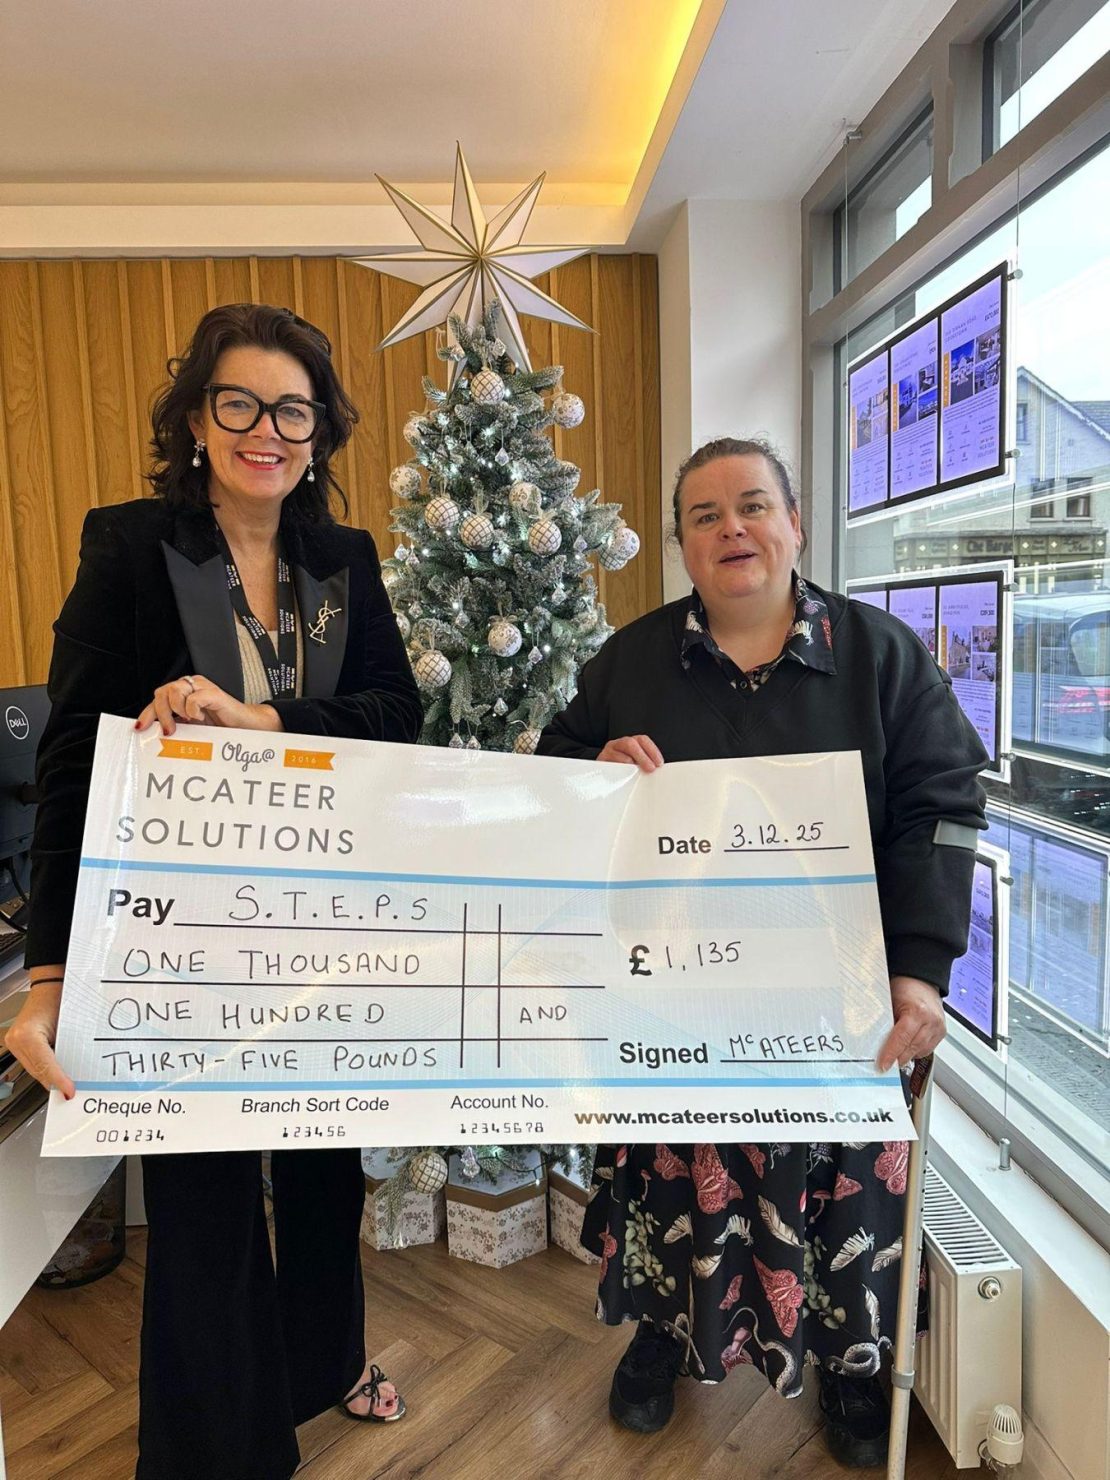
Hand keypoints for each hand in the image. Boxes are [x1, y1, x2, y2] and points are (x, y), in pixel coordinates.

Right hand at [6, 980, 74, 1098]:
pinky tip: (58, 1074)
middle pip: (38, 1071)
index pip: (45, 1065)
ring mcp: (14, 1042)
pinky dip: (46, 1069)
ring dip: (50, 1078)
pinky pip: (32, 1062)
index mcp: (27, 1035)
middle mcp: (16, 1040)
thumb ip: (70, 1049)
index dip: (58, 1081)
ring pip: (34, 1069)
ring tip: (66, 1086)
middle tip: (71, 1093)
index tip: (69, 1092)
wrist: (50, 984)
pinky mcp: (16, 1043)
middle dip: (55, 1083)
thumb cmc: (60, 996)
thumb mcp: (68, 1024)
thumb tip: (76, 1073)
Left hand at [136, 675, 281, 735]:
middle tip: (170, 730)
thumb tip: (152, 735)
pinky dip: (192, 709)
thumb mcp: (192, 730)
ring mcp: (203, 688)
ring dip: (175, 710)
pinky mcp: (214, 693)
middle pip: (162, 691)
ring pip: (174, 690)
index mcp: (184, 695)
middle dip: (160, 713)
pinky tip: (201, 717)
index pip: (158, 698)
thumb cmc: (222, 730)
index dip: (147, 713)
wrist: (247, 729)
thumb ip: (176, 726)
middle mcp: (191, 687)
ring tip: (187, 723)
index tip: (140, 728)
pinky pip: (193, 697)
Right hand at [596, 735, 663, 771]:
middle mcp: (619, 744)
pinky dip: (617, 767)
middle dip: (642, 756)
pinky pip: (609, 762)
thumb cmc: (622, 771)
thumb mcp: (635, 765)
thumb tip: (656, 769)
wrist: (601, 775)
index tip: (659, 763)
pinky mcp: (600, 760)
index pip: (642, 740)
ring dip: (630, 762)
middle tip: (650, 769)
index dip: (652, 750)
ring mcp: (608, 751)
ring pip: (619, 751)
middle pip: (630, 743)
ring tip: (636, 771)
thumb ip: (645, 764)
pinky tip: (623, 774)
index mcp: (630, 743)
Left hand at [877, 975, 946, 1071]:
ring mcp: (938, 1027)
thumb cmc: (904, 985)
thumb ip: (885, 1021)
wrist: (921, 978)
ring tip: (894, 1058)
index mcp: (917, 1011)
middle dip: (897, 1059)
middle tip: (884, 1066)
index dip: (891, 1054)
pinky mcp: (941, 1032)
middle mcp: (931, 1021)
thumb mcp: (890, 1001)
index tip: (882, 1066)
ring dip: (906, 1055)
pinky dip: (915, 1050)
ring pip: (920, 1051)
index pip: (901, 1039)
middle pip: (912, 1048)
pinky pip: (927, 1049)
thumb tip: (876, 1042)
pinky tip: (907, 1048)